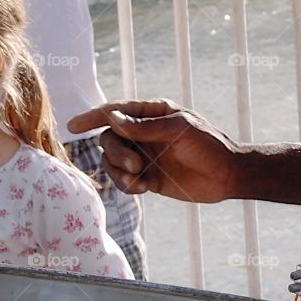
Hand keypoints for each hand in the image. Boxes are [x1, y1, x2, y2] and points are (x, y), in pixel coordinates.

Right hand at [66, 100, 242, 202]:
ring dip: (119, 171)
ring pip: (112, 161)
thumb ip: (144, 127)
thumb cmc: (208, 145)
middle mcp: (143, 133)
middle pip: (109, 138)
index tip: (73, 126)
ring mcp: (144, 155)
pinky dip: (127, 185)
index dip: (92, 117)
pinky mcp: (147, 177)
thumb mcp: (179, 129)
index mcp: (151, 114)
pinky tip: (144, 188)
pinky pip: (123, 180)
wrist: (227, 175)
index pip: (114, 112)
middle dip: (116, 153)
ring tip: (140, 179)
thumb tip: (112, 119)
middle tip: (136, 165)